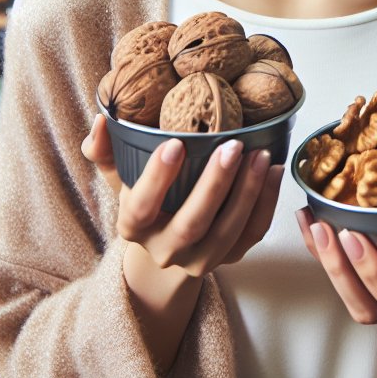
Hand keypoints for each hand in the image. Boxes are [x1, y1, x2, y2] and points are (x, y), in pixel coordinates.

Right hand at [82, 113, 282, 278]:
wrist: (165, 243)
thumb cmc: (146, 198)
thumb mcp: (121, 176)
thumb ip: (106, 150)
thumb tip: (102, 119)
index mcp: (134, 227)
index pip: (141, 208)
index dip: (157, 179)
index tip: (175, 144)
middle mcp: (166, 250)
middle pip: (191, 224)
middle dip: (214, 185)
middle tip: (232, 146)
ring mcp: (200, 259)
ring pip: (227, 232)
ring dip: (247, 192)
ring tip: (261, 155)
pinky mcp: (230, 257)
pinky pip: (252, 234)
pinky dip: (266, 203)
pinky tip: (274, 171)